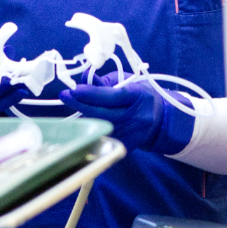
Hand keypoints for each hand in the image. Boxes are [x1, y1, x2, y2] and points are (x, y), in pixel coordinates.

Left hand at [59, 74, 195, 153]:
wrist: (160, 119)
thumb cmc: (141, 96)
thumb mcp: (128, 82)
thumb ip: (106, 82)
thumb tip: (83, 80)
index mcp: (139, 96)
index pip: (112, 96)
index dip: (91, 93)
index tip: (74, 89)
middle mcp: (137, 117)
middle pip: (103, 113)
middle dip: (80, 104)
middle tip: (65, 95)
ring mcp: (131, 134)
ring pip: (99, 126)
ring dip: (84, 116)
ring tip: (76, 106)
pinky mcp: (125, 147)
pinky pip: (103, 138)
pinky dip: (92, 129)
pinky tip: (86, 122)